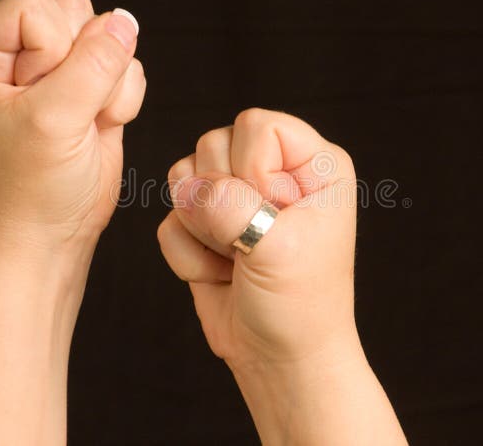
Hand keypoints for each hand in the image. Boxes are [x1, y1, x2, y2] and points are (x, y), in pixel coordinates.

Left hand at [0, 0, 144, 258]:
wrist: (53, 232)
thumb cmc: (33, 184)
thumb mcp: (55, 121)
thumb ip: (93, 65)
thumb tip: (125, 22)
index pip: (36, 3)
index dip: (52, 47)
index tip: (40, 98)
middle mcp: (19, 52)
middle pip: (77, 10)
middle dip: (85, 63)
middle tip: (63, 111)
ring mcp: (60, 68)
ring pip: (109, 35)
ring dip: (109, 84)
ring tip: (82, 123)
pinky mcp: (93, 86)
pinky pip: (130, 64)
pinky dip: (124, 99)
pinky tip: (100, 127)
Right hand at [158, 109, 404, 443]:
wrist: (278, 358)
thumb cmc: (300, 306)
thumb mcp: (278, 250)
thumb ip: (232, 208)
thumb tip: (189, 186)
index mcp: (313, 164)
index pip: (257, 124)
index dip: (251, 170)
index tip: (273, 217)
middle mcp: (275, 170)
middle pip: (213, 142)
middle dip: (222, 204)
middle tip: (253, 243)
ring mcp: (237, 193)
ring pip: (184, 175)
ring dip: (203, 230)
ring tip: (238, 258)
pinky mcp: (205, 221)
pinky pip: (169, 216)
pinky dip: (188, 253)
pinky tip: (221, 274)